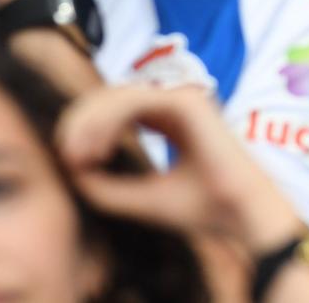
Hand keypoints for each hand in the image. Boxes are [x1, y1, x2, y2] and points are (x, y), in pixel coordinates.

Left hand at [58, 83, 307, 258]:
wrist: (239, 214)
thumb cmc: (201, 208)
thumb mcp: (141, 197)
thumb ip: (106, 185)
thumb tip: (70, 167)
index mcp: (172, 119)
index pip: (118, 108)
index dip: (88, 129)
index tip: (74, 163)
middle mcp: (177, 102)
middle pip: (112, 95)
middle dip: (82, 122)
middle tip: (69, 156)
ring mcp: (183, 97)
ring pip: (117, 94)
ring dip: (89, 124)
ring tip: (79, 156)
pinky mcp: (185, 101)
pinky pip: (131, 101)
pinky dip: (106, 123)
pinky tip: (97, 151)